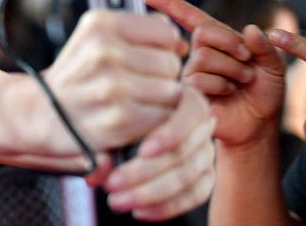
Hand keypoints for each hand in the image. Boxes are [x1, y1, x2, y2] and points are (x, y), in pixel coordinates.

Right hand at [43, 9, 184, 154]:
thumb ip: (141, 31)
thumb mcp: (97, 37)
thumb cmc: (79, 74)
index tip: (142, 59)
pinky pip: (166, 118)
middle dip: (162, 77)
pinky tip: (137, 120)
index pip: (165, 32)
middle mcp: (105, 51)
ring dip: (162, 102)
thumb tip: (183, 44)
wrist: (41, 113)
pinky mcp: (120, 120)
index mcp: (100, 24)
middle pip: (171, 64)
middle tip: (137, 85)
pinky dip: (157, 123)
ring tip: (138, 102)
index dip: (160, 48)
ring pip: (173, 92)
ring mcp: (113, 87)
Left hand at [97, 85, 215, 220]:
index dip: (169, 134)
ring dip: (150, 193)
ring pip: (188, 174)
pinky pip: (197, 194)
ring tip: (117, 202)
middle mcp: (200, 120)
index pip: (189, 111)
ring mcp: (206, 148)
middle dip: (145, 173)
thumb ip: (104, 138)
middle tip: (111, 186)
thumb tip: (98, 169)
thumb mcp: (103, 117)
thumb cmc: (105, 113)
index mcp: (178, 93)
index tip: (142, 152)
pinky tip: (140, 212)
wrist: (116, 117)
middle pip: (184, 149)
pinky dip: (167, 207)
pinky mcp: (207, 172)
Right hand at [145, 0, 285, 148]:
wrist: (258, 125)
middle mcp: (200, 53)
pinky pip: (199, 79)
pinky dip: (221, 85)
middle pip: (203, 32)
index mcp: (216, 40)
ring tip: (240, 82)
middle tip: (247, 61)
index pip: (190, 17)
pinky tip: (228, 93)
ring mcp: (193, 72)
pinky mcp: (189, 92)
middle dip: (231, 44)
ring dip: (231, 69)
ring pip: (203, 56)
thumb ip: (265, 47)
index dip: (169, 4)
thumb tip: (251, 29)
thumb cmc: (263, 93)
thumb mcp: (273, 66)